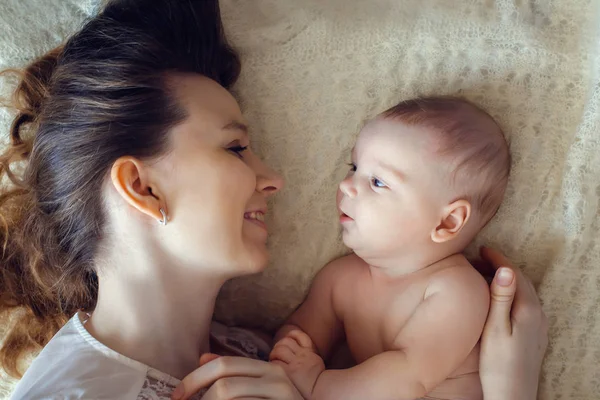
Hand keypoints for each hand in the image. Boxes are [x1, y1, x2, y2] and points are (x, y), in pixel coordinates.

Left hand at [171, 354, 303, 399]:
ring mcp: (282, 399)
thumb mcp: (262, 389)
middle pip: (224, 385)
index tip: (176, 396)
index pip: (225, 365)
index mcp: (270, 369)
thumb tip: (202, 358)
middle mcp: (278, 380)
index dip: (195, 378)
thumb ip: (235, 375)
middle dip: (199, 398)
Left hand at [270, 330, 324, 399]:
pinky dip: (273, 363)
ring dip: (274, 353)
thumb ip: (308, 354)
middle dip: (278, 346)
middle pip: (286, 341)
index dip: (291, 335)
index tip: (287, 341)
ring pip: (280, 349)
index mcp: (310, 352)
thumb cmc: (317, 381)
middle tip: (276, 354)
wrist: (320, 392)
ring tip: (274, 360)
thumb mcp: (316, 363)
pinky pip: (277, 362)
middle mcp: (302, 356)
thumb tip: (297, 347)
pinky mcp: (289, 373)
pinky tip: (274, 366)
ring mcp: (295, 364)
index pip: (299, 336)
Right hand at [478, 247, 548, 399]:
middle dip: (501, 266)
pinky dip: (512, 294)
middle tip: (479, 260)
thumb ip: (501, 298)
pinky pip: (526, 304)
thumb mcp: (495, 328)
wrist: (512, 396)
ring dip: (507, 280)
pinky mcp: (535, 335)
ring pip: (524, 292)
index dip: (498, 259)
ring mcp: (538, 325)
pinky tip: (500, 300)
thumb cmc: (498, 364)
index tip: (482, 249)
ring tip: (486, 277)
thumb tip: (505, 269)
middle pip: (521, 280)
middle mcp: (537, 314)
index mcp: (527, 309)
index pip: (513, 273)